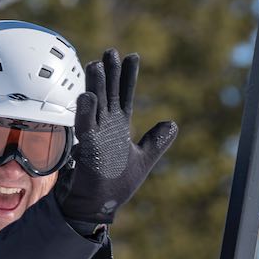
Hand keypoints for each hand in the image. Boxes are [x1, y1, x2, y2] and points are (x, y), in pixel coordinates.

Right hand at [58, 48, 177, 224]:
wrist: (98, 206)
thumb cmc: (116, 185)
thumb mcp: (143, 159)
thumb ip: (157, 141)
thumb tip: (173, 123)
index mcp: (119, 127)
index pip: (124, 95)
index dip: (128, 77)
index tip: (132, 56)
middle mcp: (106, 127)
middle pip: (108, 93)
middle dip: (110, 73)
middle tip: (111, 51)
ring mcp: (95, 136)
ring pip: (95, 104)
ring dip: (96, 85)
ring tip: (97, 64)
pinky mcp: (88, 149)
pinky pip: (86, 127)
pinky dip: (86, 112)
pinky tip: (88, 97)